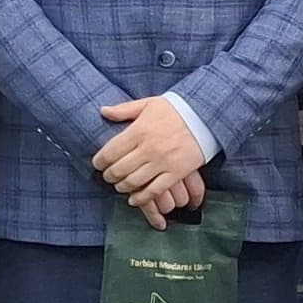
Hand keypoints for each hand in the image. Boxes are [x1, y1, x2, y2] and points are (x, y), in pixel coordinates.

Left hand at [91, 96, 208, 212]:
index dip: (99, 162)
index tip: (98, 164)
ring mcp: (163, 162)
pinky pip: (155, 190)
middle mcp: (148, 148)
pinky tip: (134, 199)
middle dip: (109, 176)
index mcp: (139, 130)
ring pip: (134, 182)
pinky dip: (141, 198)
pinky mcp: (176, 172)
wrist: (205, 116)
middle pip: (119, 170)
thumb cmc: (175, 110)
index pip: (110, 152)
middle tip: (108, 177)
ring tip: (120, 185)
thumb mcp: (148, 104)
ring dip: (122, 187)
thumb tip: (102, 111)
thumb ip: (124, 110)